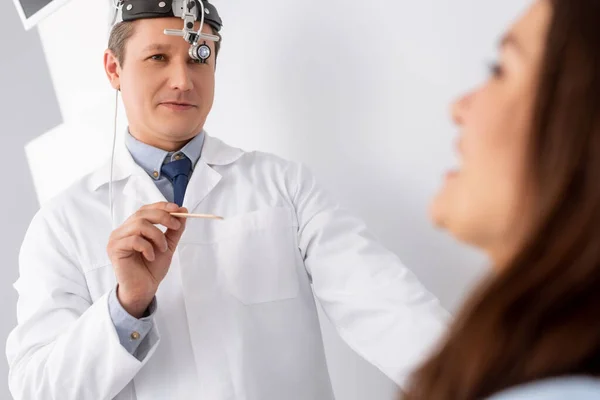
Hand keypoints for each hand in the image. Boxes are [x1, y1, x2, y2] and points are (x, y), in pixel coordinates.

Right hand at [107, 202, 186, 317]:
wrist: (144, 288)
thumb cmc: (152, 268)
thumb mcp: (168, 245)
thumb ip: (174, 229)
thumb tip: (183, 211)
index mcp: (134, 226)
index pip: (146, 209)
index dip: (162, 206)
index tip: (178, 209)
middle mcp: (123, 229)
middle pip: (142, 213)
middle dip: (163, 217)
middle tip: (176, 226)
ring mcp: (117, 238)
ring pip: (139, 224)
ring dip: (157, 235)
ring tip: (162, 249)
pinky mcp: (114, 248)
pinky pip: (134, 239)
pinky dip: (147, 247)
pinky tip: (151, 257)